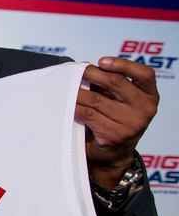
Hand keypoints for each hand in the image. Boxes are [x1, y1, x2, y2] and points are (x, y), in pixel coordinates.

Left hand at [76, 57, 158, 187]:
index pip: (145, 73)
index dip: (123, 64)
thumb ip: (109, 85)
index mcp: (150, 96)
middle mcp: (146, 109)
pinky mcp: (115, 135)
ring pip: (97, 99)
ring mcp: (132, 123)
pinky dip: (74, 108)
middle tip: (77, 72)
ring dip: (78, 92)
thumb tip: (86, 67)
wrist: (113, 155)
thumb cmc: (114, 121)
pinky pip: (88, 115)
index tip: (102, 61)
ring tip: (66, 89)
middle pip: (117, 82)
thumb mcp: (119, 101)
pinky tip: (67, 105)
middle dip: (93, 74)